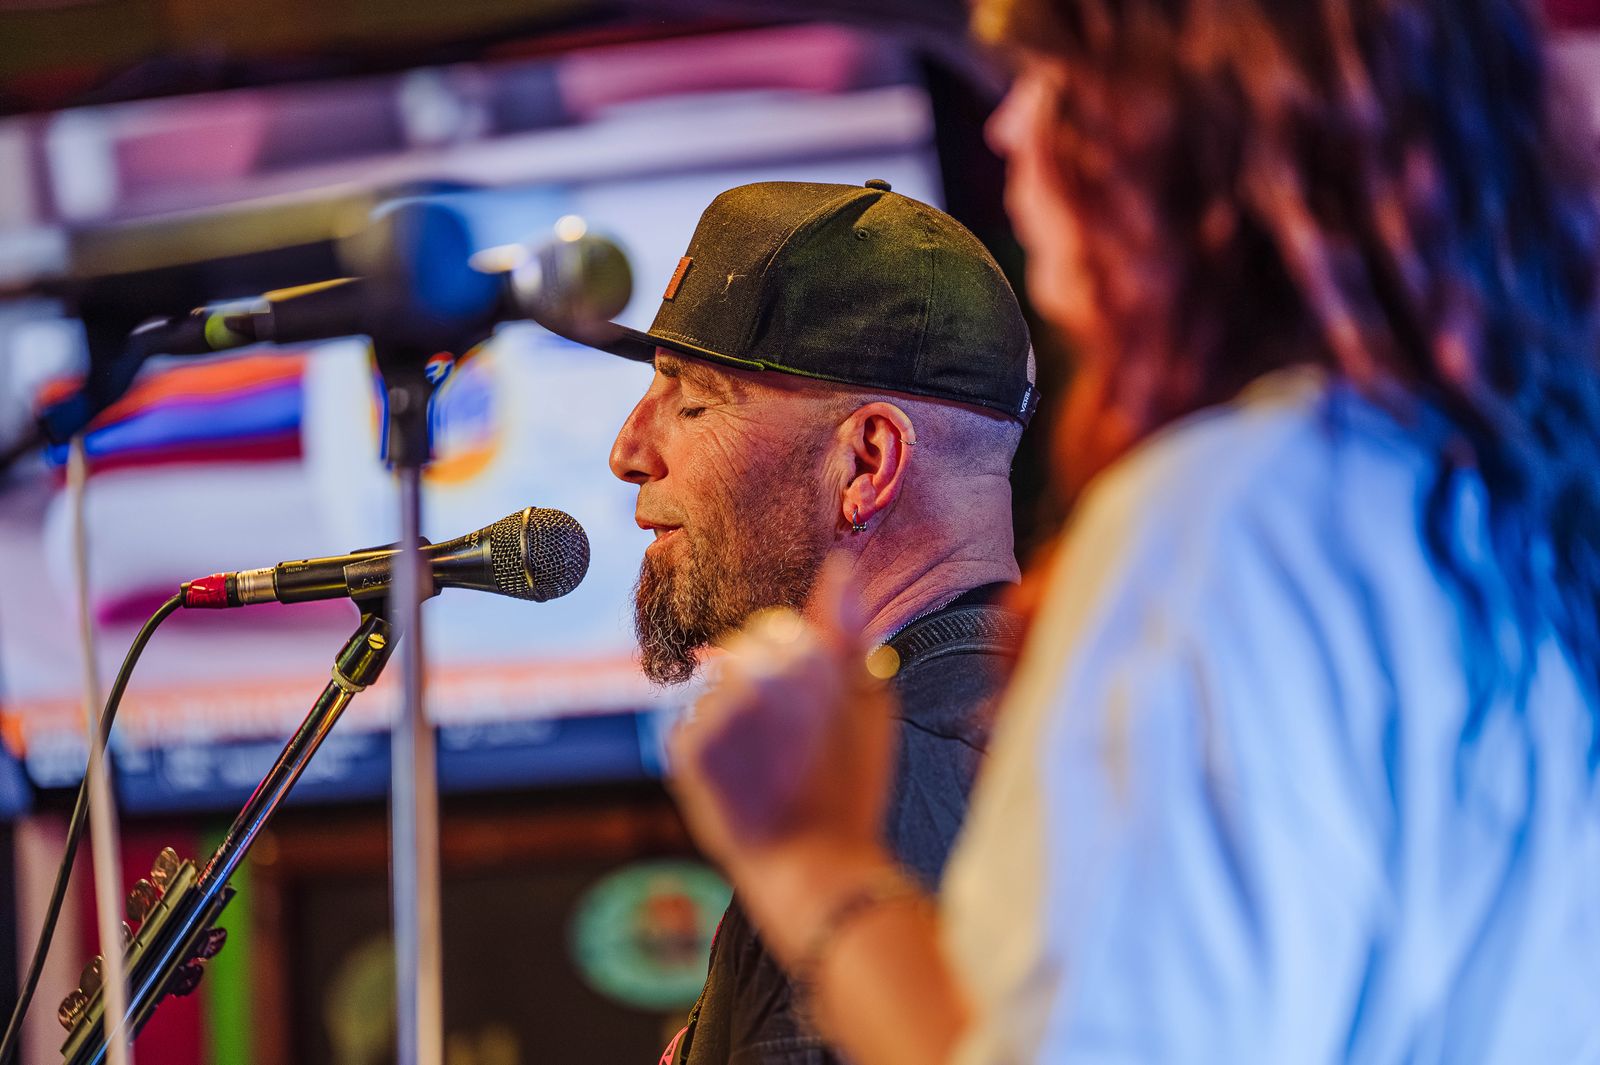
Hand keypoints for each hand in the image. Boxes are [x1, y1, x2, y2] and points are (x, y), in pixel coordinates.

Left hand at [667, 556, 897, 929]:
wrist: (814, 867)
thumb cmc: (849, 786)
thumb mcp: (871, 703)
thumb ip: (849, 630)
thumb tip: (840, 566)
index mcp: (806, 654)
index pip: (778, 632)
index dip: (797, 676)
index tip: (812, 721)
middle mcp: (757, 673)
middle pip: (741, 655)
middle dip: (759, 690)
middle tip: (790, 749)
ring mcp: (717, 710)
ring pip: (716, 692)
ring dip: (734, 720)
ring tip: (767, 768)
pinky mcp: (685, 748)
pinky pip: (691, 729)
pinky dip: (710, 753)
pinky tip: (741, 784)